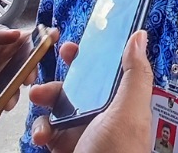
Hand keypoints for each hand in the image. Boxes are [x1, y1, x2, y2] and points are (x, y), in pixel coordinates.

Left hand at [0, 24, 56, 111]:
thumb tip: (15, 33)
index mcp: (8, 42)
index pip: (29, 39)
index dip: (44, 37)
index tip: (54, 36)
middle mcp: (10, 60)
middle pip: (28, 65)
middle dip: (31, 72)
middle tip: (28, 78)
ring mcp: (3, 78)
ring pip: (16, 87)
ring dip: (15, 95)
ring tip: (8, 102)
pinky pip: (1, 102)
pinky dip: (0, 107)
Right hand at [30, 30, 153, 152]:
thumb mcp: (129, 112)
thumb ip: (134, 74)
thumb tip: (140, 36)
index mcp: (123, 103)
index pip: (109, 71)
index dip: (91, 57)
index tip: (73, 46)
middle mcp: (103, 117)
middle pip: (79, 86)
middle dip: (60, 76)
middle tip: (49, 70)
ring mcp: (82, 135)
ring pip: (58, 107)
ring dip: (44, 101)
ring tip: (37, 100)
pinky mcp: (64, 150)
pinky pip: (47, 133)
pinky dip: (39, 131)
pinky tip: (40, 136)